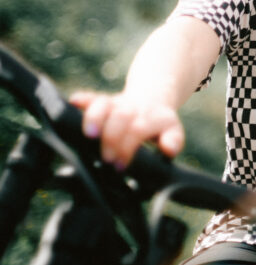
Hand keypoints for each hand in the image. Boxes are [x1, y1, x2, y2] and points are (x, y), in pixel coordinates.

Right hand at [70, 90, 184, 168]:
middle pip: (121, 116)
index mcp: (152, 116)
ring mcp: (117, 103)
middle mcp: (134, 108)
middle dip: (112, 137)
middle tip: (106, 159)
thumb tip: (168, 149)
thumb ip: (173, 141)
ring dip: (94, 118)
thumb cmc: (159, 126)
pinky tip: (73, 104)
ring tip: (89, 135)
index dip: (127, 147)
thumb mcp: (173, 132)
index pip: (138, 129)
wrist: (152, 100)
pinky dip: (81, 100)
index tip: (120, 166)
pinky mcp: (103, 101)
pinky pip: (90, 98)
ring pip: (103, 103)